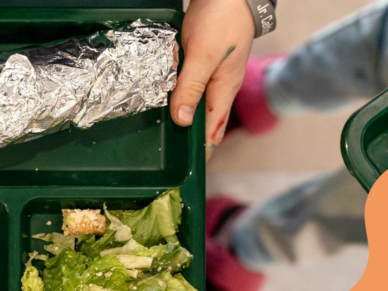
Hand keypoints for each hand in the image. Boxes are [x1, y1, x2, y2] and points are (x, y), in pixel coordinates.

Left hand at [170, 0, 254, 159]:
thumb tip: (181, 120)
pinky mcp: (201, 60)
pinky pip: (186, 82)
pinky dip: (175, 88)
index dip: (202, 152)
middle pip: (201, 119)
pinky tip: (163, 93)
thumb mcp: (203, 56)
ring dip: (178, 111)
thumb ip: (191, 87)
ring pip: (191, 100)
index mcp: (223, 91)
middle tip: (168, 153)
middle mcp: (218, 86)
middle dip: (186, 135)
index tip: (189, 171)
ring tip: (163, 130)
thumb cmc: (221, 21)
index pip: (213, 131)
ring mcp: (210, 73)